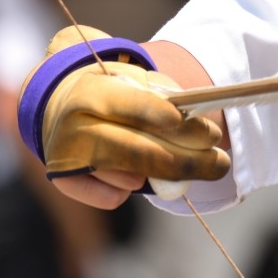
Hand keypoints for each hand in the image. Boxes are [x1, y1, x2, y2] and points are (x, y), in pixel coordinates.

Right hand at [21, 26, 230, 207]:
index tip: (210, 135)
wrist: (55, 100)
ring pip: (129, 177)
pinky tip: (136, 177)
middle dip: (189, 161)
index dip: (178, 124)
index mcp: (94, 90)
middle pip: (140, 151)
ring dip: (167, 176)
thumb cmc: (111, 90)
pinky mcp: (62, 179)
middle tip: (222, 163)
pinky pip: (110, 198)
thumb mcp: (134, 79)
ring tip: (191, 167)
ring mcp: (64, 153)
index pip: (139, 109)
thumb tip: (189, 119)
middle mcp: (75, 122)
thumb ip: (162, 95)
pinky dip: (129, 191)